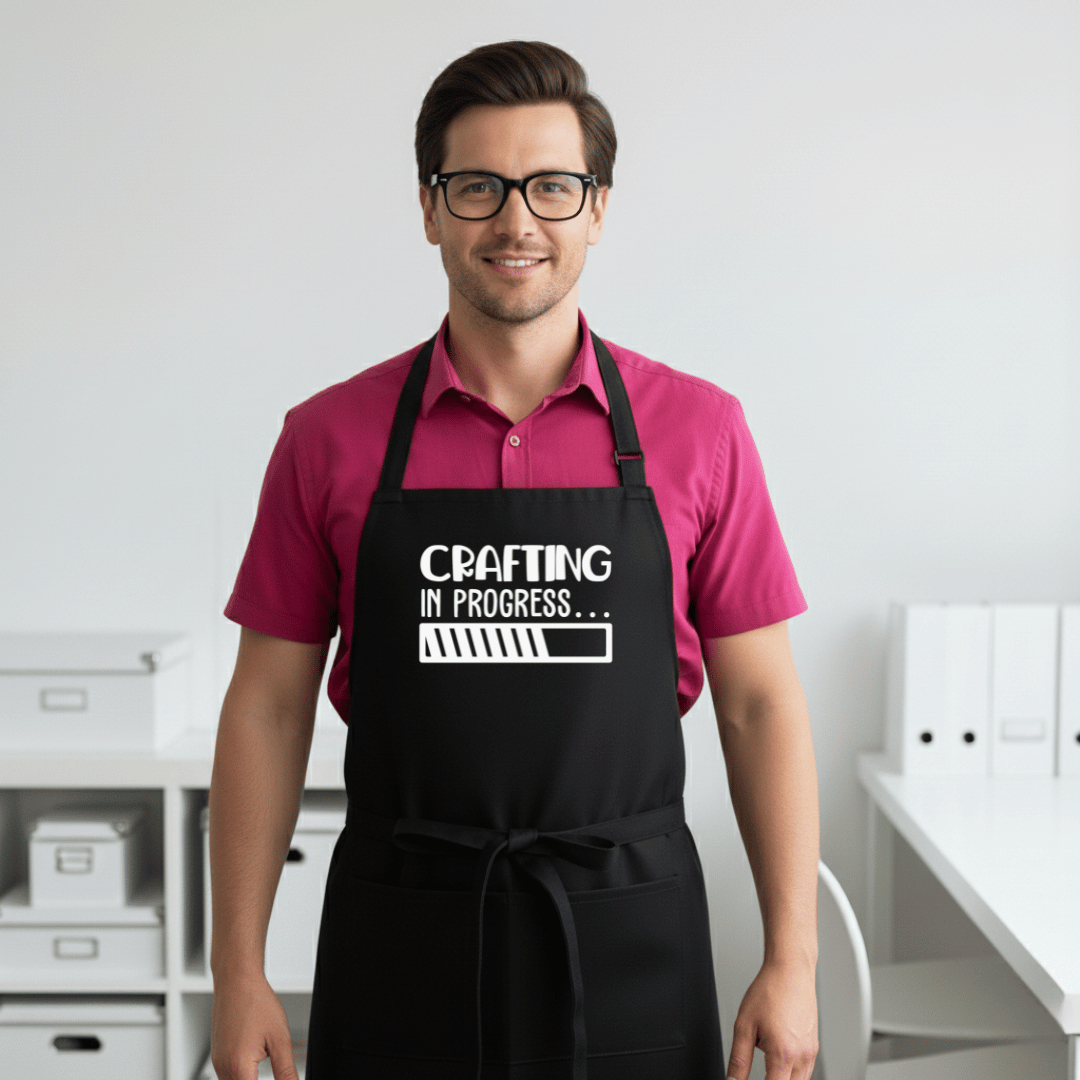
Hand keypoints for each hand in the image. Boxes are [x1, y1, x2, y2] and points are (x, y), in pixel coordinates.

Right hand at [210, 974, 298, 1079]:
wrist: (237, 980)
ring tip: (264, 1060)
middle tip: (276, 1073)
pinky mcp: (217, 1056)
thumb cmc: (256, 1002)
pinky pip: (228, 1076)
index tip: (280, 1078)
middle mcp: (224, 1068)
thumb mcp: (280, 1038)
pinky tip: (255, 1063)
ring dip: (249, 1079)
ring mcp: (218, 1062)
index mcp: (239, 1067)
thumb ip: (286, 1071)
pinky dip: (242, 1075)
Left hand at [726, 959, 817, 1079]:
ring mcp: (811, 1053)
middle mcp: (802, 1057)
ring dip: (782, 1078)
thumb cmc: (770, 991)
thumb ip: (738, 1059)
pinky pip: (805, 1071)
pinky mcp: (814, 1047)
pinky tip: (779, 1057)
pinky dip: (791, 1072)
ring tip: (767, 1063)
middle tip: (760, 1071)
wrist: (791, 970)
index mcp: (783, 1053)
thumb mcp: (744, 1025)